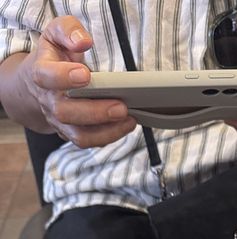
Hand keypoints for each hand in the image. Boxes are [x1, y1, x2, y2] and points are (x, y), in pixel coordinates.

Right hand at [21, 16, 135, 146]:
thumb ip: (68, 30)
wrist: (39, 84)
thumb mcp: (56, 33)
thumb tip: (83, 41)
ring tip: (129, 119)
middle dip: (95, 112)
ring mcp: (58, 121)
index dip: (63, 76)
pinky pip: (88, 141)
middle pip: (65, 112)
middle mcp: (49, 101)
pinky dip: (108, 137)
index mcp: (41, 72)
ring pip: (79, 135)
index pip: (46, 76)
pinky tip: (125, 125)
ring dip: (106, 131)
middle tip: (121, 107)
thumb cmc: (54, 56)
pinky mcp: (70, 133)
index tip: (85, 74)